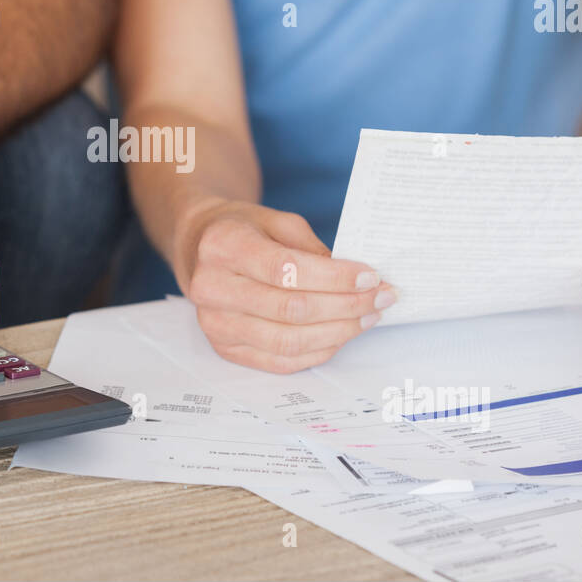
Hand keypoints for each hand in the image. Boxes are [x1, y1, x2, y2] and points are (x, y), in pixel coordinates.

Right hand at [176, 199, 394, 372]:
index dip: (334, 278)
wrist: (199, 248)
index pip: (285, 270)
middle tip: (381, 297)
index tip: (371, 276)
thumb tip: (356, 281)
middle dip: (346, 306)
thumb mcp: (276, 220)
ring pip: (287, 341)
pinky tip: (342, 334)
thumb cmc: (242, 230)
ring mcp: (214, 323)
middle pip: (290, 309)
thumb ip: (312, 248)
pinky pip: (279, 362)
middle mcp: (211, 288)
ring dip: (338, 332)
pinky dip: (318, 351)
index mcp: (222, 246)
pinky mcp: (224, 348)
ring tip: (368, 316)